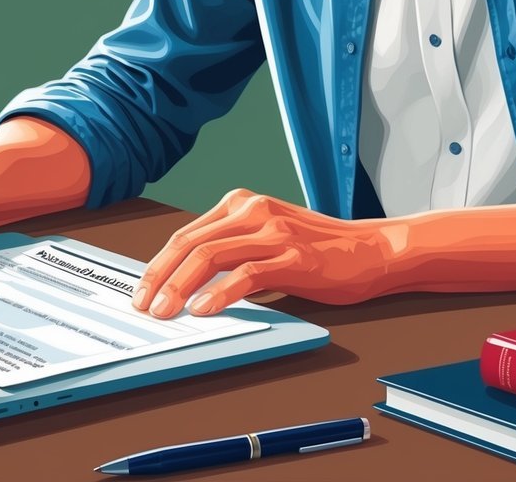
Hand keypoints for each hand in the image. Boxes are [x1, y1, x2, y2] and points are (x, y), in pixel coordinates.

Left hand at [133, 188, 407, 318]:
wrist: (373, 250)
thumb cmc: (321, 250)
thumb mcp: (267, 238)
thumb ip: (232, 249)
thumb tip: (186, 283)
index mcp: (242, 204)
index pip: (185, 235)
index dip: (158, 266)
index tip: (143, 292)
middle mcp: (252, 210)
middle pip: (189, 243)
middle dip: (159, 277)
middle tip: (144, 305)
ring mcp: (273, 232)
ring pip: (209, 256)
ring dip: (179, 287)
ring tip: (166, 312)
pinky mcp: (292, 256)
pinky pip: (245, 274)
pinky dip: (219, 293)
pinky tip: (204, 309)